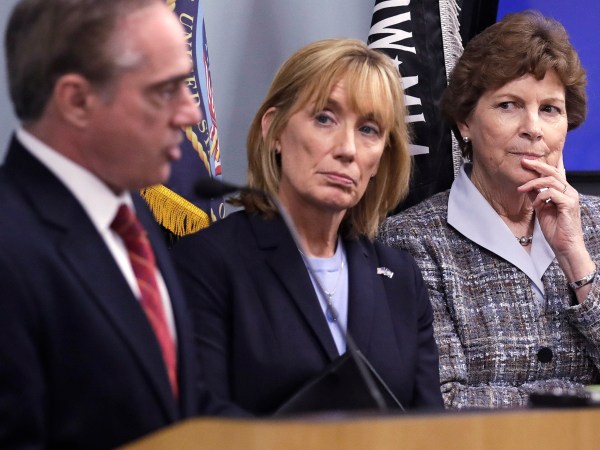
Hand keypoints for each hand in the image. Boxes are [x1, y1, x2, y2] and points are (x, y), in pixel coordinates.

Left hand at [517, 155, 594, 301]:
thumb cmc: (555, 229)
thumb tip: (526, 185)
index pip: (557, 172)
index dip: (548, 162)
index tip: (535, 155)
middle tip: (524, 161)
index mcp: (563, 191)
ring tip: (521, 189)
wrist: (565, 246)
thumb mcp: (541, 208)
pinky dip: (540, 197)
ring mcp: (571, 197)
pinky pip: (551, 194)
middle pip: (553, 172)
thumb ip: (536, 195)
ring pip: (551, 181)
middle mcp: (569, 191)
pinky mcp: (569, 204)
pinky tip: (536, 206)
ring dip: (533, 183)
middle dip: (537, 165)